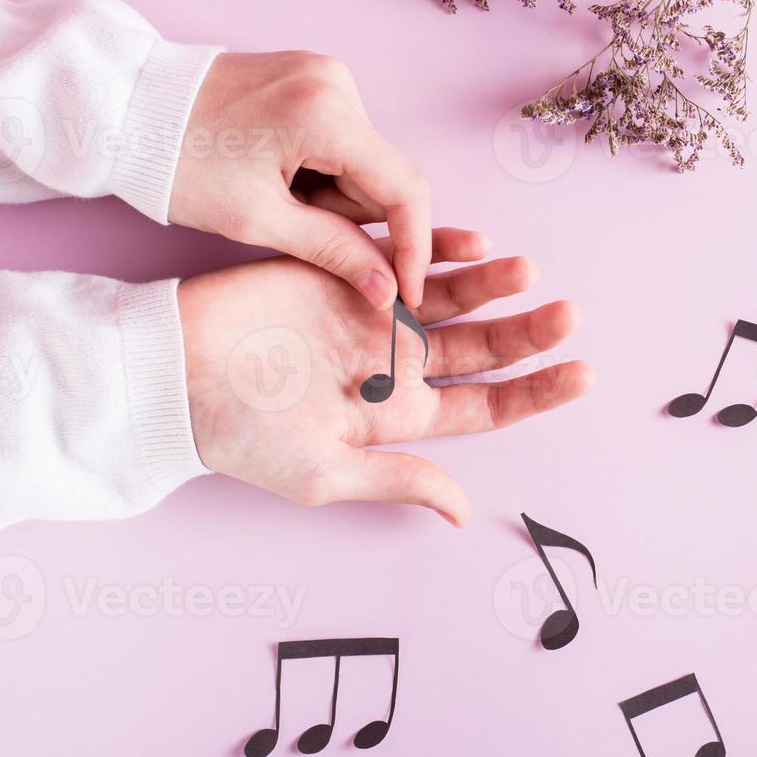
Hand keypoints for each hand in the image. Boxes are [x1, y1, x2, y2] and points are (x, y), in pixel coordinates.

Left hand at [170, 52, 431, 309]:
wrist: (126, 107)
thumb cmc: (179, 162)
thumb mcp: (257, 219)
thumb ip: (335, 253)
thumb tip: (389, 292)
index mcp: (326, 114)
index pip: (405, 190)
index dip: (414, 247)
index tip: (407, 291)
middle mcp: (338, 83)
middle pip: (384, 177)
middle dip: (348, 214)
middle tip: (288, 220)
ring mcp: (326, 75)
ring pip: (364, 162)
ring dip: (331, 193)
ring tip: (271, 190)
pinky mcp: (313, 78)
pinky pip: (343, 140)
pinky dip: (320, 169)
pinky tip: (275, 170)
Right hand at [177, 229, 593, 524]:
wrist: (172, 375)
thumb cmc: (240, 437)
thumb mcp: (325, 473)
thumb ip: (399, 479)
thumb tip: (463, 512)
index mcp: (399, 416)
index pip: (485, 405)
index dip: (535, 392)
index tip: (584, 375)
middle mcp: (394, 364)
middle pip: (480, 347)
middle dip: (528, 333)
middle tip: (571, 316)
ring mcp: (372, 315)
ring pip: (451, 297)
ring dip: (492, 285)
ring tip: (528, 272)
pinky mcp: (344, 274)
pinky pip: (405, 257)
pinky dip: (440, 249)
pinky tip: (475, 243)